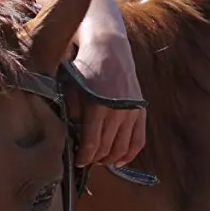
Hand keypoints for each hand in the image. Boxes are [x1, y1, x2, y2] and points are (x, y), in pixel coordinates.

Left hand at [33, 0, 146, 167]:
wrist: (108, 48)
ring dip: (110, 158)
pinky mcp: (141, 109)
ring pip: (123, 147)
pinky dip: (130, 153)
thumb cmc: (82, 68)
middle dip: (95, 158)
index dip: (84, 157)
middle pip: (107, 148)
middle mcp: (118, 110)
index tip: (76, 162)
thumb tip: (70, 138)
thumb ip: (70, 114)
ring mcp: (132, 111)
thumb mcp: (68, 89)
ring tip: (99, 161)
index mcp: (97, 106)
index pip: (92, 143)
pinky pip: (139, 139)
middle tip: (85, 160)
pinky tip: (119, 161)